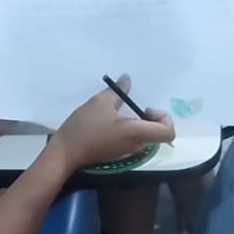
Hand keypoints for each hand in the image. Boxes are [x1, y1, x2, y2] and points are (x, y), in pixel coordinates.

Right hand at [51, 77, 174, 168]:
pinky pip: (133, 139)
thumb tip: (127, 79)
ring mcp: (129, 152)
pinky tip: (111, 122)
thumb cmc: (84, 127)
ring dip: (137, 122)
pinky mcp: (119, 153)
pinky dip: (129, 129)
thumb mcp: (100, 103)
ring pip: (144, 135)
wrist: (66, 153)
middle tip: (131, 106)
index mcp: (137, 133)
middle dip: (149, 117)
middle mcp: (137, 146)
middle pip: (157, 132)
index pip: (168, 132)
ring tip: (118, 112)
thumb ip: (118, 91)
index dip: (164, 118)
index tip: (145, 109)